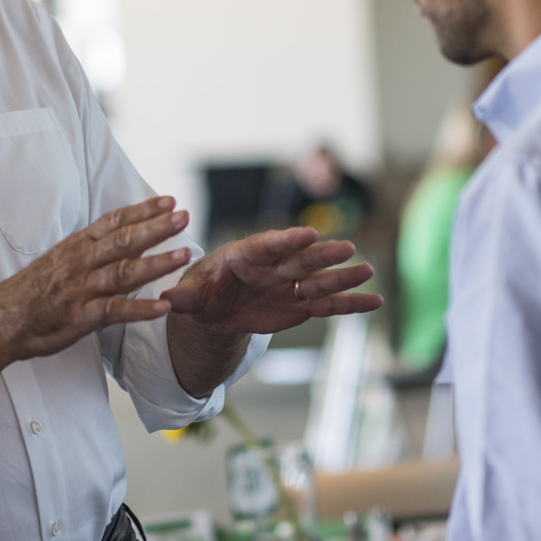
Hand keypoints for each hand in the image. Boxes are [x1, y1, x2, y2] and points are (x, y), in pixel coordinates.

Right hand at [0, 196, 191, 363]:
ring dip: (156, 263)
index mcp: (77, 247)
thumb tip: (126, 239)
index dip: (142, 210)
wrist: (0, 320)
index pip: (114, 222)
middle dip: (156, 228)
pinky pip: (114, 311)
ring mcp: (81, 289)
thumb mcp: (60, 260)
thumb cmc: (32, 292)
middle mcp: (81, 263)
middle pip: (124, 241)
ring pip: (124, 272)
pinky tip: (163, 307)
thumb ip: (92, 250)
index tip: (168, 200)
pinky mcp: (80, 316)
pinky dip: (140, 309)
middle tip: (184, 216)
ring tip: (183, 255)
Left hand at [162, 227, 382, 333]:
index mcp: (244, 256)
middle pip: (299, 259)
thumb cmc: (202, 292)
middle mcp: (272, 267)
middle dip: (322, 255)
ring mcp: (289, 285)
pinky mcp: (300, 306)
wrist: (216, 307)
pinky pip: (328, 305)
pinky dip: (351, 304)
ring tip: (368, 270)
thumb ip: (182, 297)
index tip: (307, 233)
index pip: (267, 245)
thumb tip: (164, 299)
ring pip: (319, 281)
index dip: (286, 240)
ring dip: (343, 276)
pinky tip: (376, 301)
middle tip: (347, 248)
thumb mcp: (189, 297)